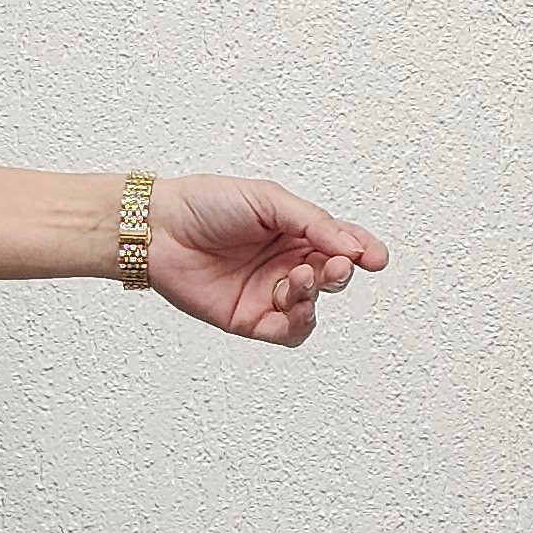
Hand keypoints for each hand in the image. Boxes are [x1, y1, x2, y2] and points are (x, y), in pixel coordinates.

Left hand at [145, 172, 386, 344]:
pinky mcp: (249, 319)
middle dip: (340, 271)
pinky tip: (294, 306)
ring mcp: (268, 292)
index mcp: (294, 231)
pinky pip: (288, 332)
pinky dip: (299, 323)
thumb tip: (350, 245)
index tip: (375, 257)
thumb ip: (312, 222)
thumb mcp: (267, 200)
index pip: (341, 243)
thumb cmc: (204, 204)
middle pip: (332, 276)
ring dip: (315, 294)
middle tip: (334, 264)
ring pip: (313, 305)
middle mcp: (285, 262)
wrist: (157, 230)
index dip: (362, 250)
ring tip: (298, 277)